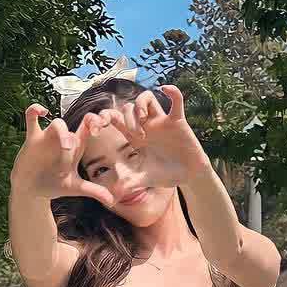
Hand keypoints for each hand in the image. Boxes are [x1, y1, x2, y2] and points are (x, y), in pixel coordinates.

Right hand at [12, 104, 117, 207]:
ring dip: (62, 132)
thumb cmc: (54, 185)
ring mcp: (48, 137)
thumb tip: (112, 201)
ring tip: (67, 148)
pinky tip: (41, 112)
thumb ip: (94, 191)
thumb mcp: (76, 188)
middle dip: (85, 124)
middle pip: (76, 122)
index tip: (99, 129)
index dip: (96, 122)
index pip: (88, 127)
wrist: (32, 190)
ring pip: (57, 123)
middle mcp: (63, 139)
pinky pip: (31, 118)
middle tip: (90, 136)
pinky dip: (34, 110)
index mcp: (76, 147)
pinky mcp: (33, 138)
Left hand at [93, 85, 209, 188]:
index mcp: (134, 137)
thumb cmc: (166, 175)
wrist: (188, 176)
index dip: (104, 118)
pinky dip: (172, 93)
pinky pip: (176, 101)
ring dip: (141, 105)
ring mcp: (161, 121)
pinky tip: (166, 89)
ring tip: (143, 121)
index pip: (115, 119)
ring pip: (147, 98)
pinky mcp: (178, 121)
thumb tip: (112, 197)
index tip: (98, 128)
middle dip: (127, 118)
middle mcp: (145, 126)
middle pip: (129, 107)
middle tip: (136, 136)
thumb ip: (129, 184)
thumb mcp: (144, 179)